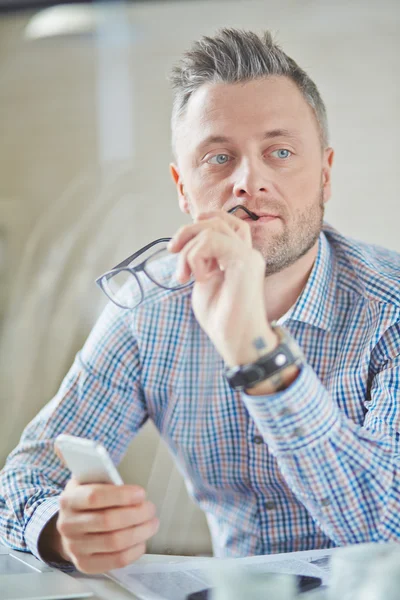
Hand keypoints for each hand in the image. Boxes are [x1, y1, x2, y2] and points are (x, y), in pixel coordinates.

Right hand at [53, 478, 158, 572]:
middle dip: (137, 514)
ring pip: (114, 542)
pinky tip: (142, 541)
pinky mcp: (85, 564)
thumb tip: (129, 486)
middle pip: (108, 521)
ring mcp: (75, 547)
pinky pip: (116, 560)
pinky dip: (134, 551)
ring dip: (140, 532)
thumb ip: (105, 479)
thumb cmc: (86, 502)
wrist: (70, 527)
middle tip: (151, 509)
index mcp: (69, 499)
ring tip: (151, 523)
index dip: (121, 495)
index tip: (141, 493)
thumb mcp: (89, 482)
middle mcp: (68, 525)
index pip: (94, 496)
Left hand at [168, 211, 277, 365]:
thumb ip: (201, 260)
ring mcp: (248, 256)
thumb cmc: (220, 317)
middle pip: (217, 221)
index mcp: (240, 256)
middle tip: (173, 252)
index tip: (185, 232)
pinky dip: (196, 258)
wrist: (235, 339)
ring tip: (185, 277)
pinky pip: (211, 242)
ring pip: (211, 230)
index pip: (229, 222)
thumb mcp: (204, 280)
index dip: (207, 217)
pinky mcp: (244, 262)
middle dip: (187, 231)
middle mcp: (248, 253)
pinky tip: (200, 279)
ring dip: (188, 251)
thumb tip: (185, 244)